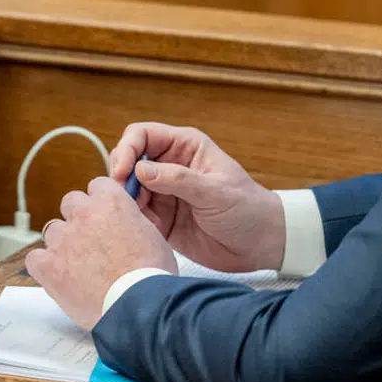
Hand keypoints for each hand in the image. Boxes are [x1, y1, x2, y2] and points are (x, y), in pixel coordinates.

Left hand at [25, 178, 176, 329]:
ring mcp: (63, 239)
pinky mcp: (49, 265)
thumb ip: (130, 221)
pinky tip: (58, 277)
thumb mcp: (152, 236)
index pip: (97, 186)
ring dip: (63, 244)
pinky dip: (43, 267)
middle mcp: (84, 214)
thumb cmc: (151, 276)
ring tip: (79, 267)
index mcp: (111, 202)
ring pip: (53, 231)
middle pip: (70, 203)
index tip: (104, 216)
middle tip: (91, 242)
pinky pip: (35, 258)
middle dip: (79, 219)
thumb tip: (124, 223)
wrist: (139, 306)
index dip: (101, 203)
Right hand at [110, 122, 284, 272]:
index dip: (127, 150)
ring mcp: (162, 192)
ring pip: (126, 188)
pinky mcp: (160, 217)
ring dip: (124, 200)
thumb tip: (140, 170)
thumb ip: (178, 179)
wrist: (261, 245)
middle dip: (120, 177)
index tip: (121, 172)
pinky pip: (134, 213)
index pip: (141, 135)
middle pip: (128, 160)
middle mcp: (169, 165)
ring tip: (135, 216)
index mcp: (184, 146)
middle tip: (123, 198)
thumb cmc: (247, 209)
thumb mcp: (216, 191)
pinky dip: (130, 219)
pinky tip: (140, 228)